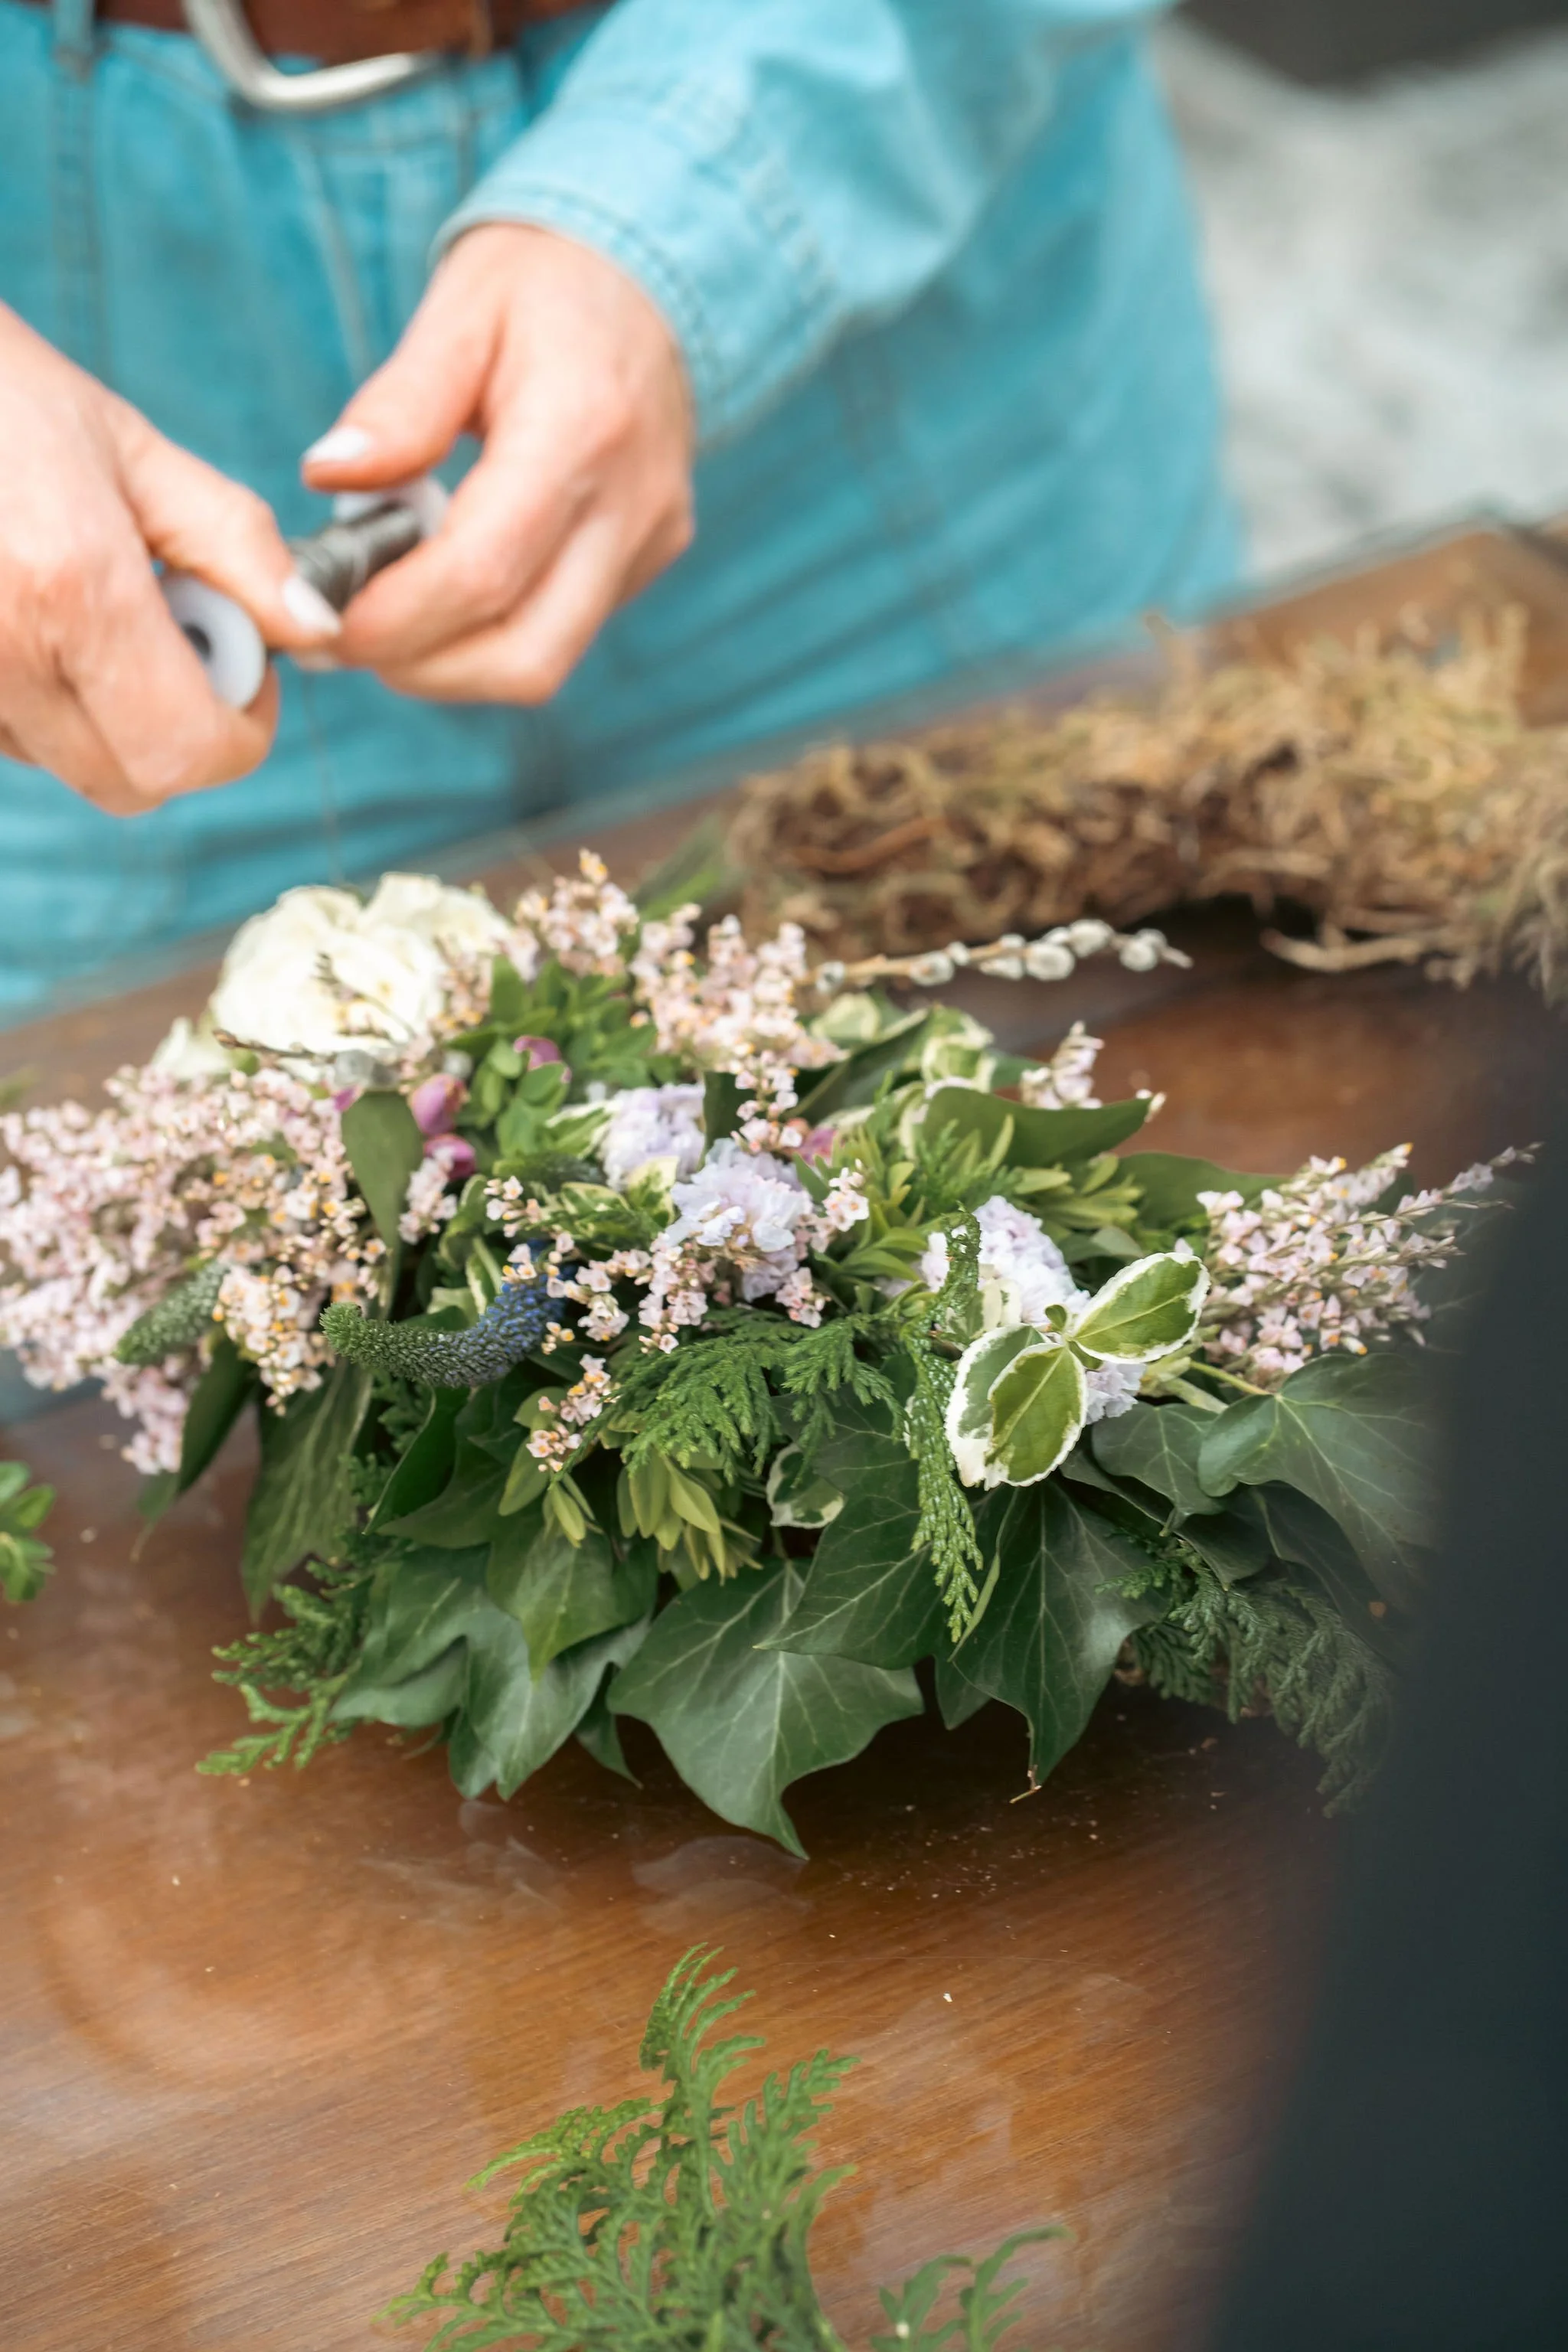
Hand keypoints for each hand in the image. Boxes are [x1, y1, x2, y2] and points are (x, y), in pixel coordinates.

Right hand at [0, 306, 340, 816]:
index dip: (240, 730)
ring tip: (86, 611)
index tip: (246, 671)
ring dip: (106, 717)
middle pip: (133, 782)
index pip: (187, 751)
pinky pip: (12, 738)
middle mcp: (3, 655)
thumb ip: (235, 547)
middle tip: (176, 643)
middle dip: (179, 731)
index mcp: (72, 592)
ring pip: (70, 766)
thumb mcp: (132, 452)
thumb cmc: (7, 403)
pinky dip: (45, 703)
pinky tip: (38, 620)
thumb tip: (316, 628)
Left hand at [299, 223, 693, 701]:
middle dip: (419, 666)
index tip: (323, 618)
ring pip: (542, 664)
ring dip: (450, 665)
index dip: (395, 618)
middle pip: (522, 657)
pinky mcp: (646, 561)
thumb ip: (398, 404)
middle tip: (343, 634)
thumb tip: (328, 477)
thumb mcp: (460, 310)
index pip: (483, 572)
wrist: (654, 275)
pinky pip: (559, 633)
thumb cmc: (544, 285)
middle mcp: (628, 507)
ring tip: (387, 613)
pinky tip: (444, 586)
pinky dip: (487, 633)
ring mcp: (646, 543)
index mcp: (580, 432)